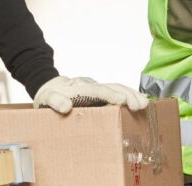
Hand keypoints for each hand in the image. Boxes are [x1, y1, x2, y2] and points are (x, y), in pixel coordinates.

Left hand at [33, 76, 148, 113]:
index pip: (97, 90)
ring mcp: (97, 87)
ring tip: (144, 104)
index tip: (122, 102)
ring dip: (132, 95)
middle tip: (141, 105)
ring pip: (118, 87)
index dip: (110, 95)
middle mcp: (91, 85)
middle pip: (112, 86)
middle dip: (128, 95)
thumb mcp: (47, 98)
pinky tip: (139, 103)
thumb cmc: (49, 95)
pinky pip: (117, 91)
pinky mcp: (100, 92)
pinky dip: (130, 95)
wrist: (49, 86)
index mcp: (79, 87)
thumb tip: (66, 107)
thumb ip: (55, 101)